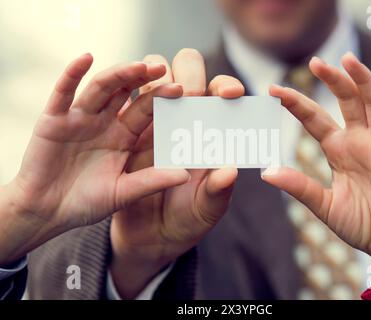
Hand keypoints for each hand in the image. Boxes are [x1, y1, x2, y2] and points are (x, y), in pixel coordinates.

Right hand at [0, 54, 189, 265]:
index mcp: (124, 137)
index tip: (181, 89)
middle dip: (143, 79)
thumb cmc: (86, 203)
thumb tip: (186, 175)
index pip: (145, 112)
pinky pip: (63, 92)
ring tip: (138, 65)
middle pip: (125, 93)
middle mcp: (105, 123)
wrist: (46, 212)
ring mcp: (80, 118)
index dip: (160, 99)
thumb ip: (152, 181)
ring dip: (118, 74)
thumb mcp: (123, 193)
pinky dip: (72, 74)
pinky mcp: (54, 118)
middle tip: (162, 67)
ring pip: (100, 88)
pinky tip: (86, 58)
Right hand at [110, 49, 243, 297]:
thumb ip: (217, 192)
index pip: (217, 93)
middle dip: (190, 74)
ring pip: (148, 78)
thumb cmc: (185, 219)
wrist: (148, 238)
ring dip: (151, 73)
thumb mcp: (205, 210)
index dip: (225, 86)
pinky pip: (116, 101)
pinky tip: (116, 84)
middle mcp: (179, 118)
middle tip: (189, 93)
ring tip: (152, 78)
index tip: (232, 95)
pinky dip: (116, 85)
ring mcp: (146, 121)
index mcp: (206, 132)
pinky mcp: (118, 131)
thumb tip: (229, 171)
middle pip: (184, 74)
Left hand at [264, 53, 370, 276]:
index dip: (297, 103)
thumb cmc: (358, 224)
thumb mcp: (323, 205)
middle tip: (315, 61)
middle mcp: (358, 142)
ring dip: (363, 82)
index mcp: (337, 150)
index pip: (315, 119)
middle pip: (346, 102)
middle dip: (332, 81)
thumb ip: (299, 187)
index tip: (275, 89)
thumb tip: (266, 172)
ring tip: (348, 60)